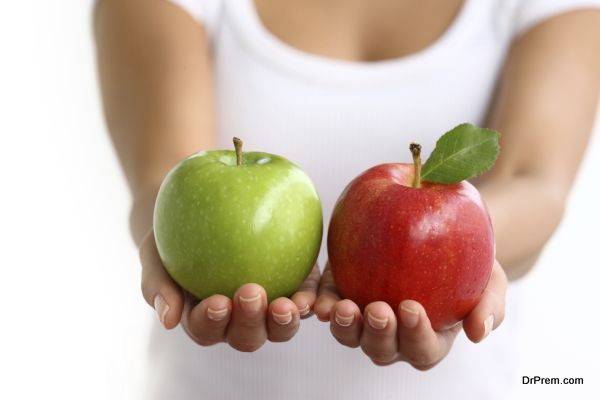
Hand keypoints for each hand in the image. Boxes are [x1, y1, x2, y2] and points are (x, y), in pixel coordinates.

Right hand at [139, 229, 319, 351]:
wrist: (204, 207)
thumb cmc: (172, 234)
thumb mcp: (154, 253)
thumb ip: (158, 284)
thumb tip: (168, 320)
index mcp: (204, 317)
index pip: (206, 328)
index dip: (212, 322)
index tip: (217, 301)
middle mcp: (238, 319)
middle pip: (246, 336)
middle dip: (250, 322)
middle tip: (251, 293)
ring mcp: (268, 305)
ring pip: (279, 327)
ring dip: (284, 322)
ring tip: (287, 305)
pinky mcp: (294, 285)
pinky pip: (305, 300)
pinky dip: (308, 301)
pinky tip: (310, 296)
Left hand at [314, 260, 506, 368]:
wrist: (440, 232)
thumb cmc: (470, 262)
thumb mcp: (491, 278)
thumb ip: (490, 304)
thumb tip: (479, 332)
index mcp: (429, 339)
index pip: (423, 349)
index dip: (416, 335)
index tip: (411, 307)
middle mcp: (394, 337)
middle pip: (382, 350)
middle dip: (379, 334)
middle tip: (378, 310)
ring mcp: (365, 319)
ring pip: (351, 336)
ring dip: (345, 327)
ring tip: (343, 308)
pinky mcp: (344, 295)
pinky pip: (329, 308)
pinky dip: (322, 306)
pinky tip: (316, 301)